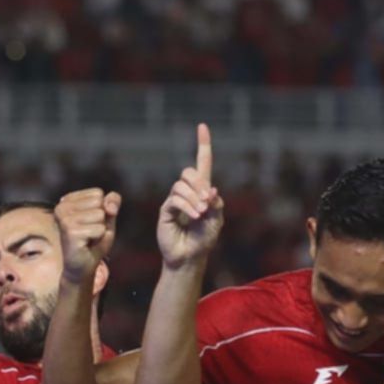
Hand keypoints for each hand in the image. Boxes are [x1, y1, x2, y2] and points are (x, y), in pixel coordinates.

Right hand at [55, 188, 120, 282]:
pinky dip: (99, 238)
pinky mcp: (70, 232)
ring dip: (100, 230)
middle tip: (90, 234)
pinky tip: (87, 245)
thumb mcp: (107, 218)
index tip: (90, 224)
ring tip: (88, 239)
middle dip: (101, 220)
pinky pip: (99, 229)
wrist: (83, 267)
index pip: (98, 194)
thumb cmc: (94, 241)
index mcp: (67, 201)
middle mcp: (61, 207)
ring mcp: (64, 219)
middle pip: (99, 202)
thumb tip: (109, 205)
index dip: (102, 211)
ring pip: (100, 215)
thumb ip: (112, 203)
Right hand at [158, 123, 223, 267]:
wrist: (190, 257)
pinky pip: (175, 199)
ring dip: (194, 198)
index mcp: (202, 191)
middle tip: (208, 200)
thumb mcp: (217, 221)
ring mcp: (175, 200)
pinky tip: (195, 215)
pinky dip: (187, 205)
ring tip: (201, 213)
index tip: (202, 126)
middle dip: (199, 183)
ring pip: (181, 185)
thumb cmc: (204, 240)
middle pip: (189, 172)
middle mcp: (187, 192)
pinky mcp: (166, 210)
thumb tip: (211, 189)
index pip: (202, 163)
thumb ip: (217, 204)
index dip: (202, 145)